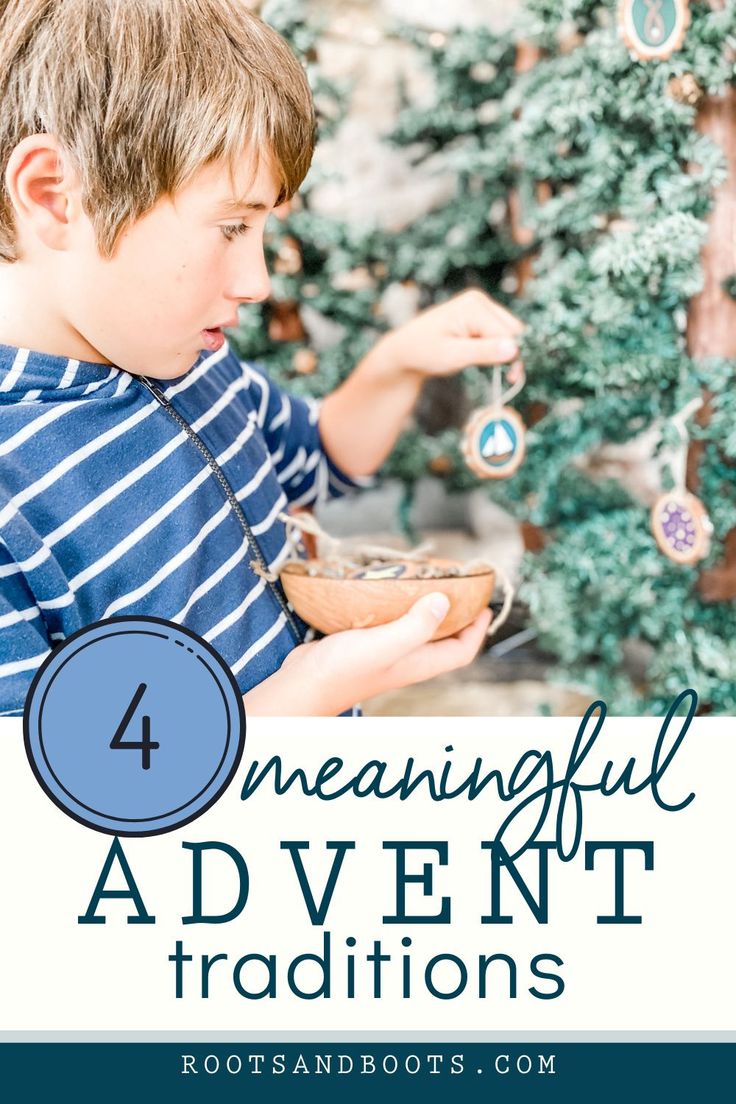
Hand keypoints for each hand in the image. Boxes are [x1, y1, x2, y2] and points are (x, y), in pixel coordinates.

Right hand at [243, 593, 491, 715]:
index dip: (478, 630)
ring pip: (416, 628)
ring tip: (426, 579)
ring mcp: (385, 652)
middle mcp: (406, 659)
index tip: (484, 602)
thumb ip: (416, 625)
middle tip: (459, 584)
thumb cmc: (343, 670)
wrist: (302, 685)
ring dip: (425, 606)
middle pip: (442, 638)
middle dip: (456, 614)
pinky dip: (395, 605)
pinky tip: (386, 587)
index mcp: (419, 663)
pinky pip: (390, 622)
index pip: (462, 651)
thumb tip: (445, 600)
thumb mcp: (385, 645)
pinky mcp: (364, 643)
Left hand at [375, 288, 523, 378]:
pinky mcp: (479, 317)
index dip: (513, 356)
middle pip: (512, 329)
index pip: (508, 332)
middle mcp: (480, 301)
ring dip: (503, 352)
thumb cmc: (423, 352)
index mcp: (474, 306)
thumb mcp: (453, 356)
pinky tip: (482, 357)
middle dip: (510, 353)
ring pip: (509, 332)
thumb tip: (514, 349)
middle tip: (506, 377)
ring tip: (486, 366)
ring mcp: (480, 307)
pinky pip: (499, 334)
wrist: (405, 351)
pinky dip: (496, 349)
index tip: (511, 378)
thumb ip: (483, 352)